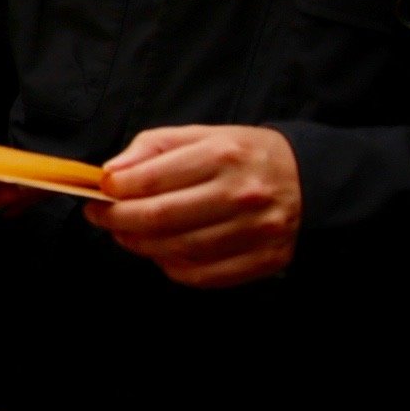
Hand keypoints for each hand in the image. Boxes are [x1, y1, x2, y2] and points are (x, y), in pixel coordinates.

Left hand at [89, 125, 300, 287]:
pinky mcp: (264, 259)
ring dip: (140, 245)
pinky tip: (162, 254)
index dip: (115, 189)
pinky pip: (204, 275)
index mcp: (222, 155)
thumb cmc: (244, 155)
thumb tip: (111, 172)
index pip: (150, 179)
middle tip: (101, 217)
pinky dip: (173, 268)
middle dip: (118, 220)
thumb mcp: (202, 135)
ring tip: (126, 234)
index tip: (100, 191)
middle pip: (159, 218)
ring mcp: (255, 230)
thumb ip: (153, 147)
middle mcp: (240, 193)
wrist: (309, 178)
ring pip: (178, 250)